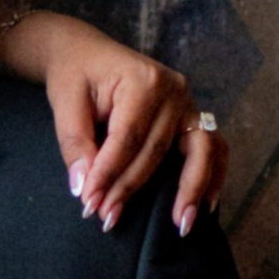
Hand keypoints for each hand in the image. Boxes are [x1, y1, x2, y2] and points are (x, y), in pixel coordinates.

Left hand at [39, 30, 228, 237]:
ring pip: (196, 151)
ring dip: (189, 190)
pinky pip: (213, 147)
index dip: (108, 174)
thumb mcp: (65, 103)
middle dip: (130, 188)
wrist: (86, 53)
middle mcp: (174, 90)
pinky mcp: (192, 116)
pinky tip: (205, 206)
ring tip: (180, 225)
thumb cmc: (76, 76)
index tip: (89, 204)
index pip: (127, 138)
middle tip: (107, 218)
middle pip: (155, 151)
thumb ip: (75, 144)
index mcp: (143, 80)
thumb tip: (84, 188)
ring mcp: (188, 103)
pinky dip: (212, 176)